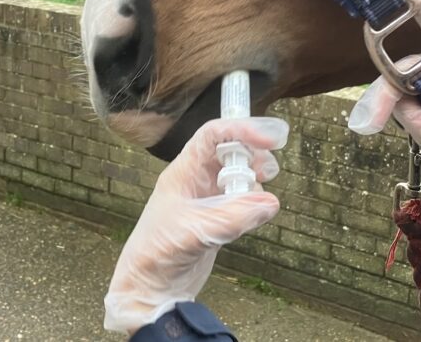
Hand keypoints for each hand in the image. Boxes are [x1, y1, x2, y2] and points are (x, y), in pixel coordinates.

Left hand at [103, 117, 288, 333]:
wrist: (150, 290)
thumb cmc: (156, 255)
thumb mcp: (195, 231)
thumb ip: (233, 216)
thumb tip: (270, 202)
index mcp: (183, 172)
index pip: (213, 135)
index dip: (241, 130)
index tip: (269, 140)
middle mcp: (196, 180)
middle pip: (231, 150)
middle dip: (253, 153)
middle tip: (268, 169)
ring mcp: (207, 199)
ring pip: (239, 174)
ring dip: (255, 178)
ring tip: (258, 195)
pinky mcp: (218, 218)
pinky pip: (243, 198)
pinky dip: (255, 200)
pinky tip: (255, 213)